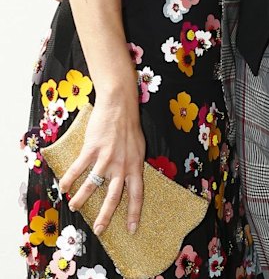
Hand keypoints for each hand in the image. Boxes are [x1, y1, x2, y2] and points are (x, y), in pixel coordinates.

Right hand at [59, 96, 144, 235]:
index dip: (134, 213)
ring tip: (74, 207)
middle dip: (106, 216)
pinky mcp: (92, 148)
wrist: (119, 104)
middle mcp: (121, 164)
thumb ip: (132, 164)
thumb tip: (128, 180)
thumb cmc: (129, 125)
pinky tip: (63, 186)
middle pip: (114, 197)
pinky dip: (69, 179)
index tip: (132, 229)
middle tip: (99, 230)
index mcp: (135, 165)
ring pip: (92, 185)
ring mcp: (106, 157)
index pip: (137, 194)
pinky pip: (78, 168)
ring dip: (81, 198)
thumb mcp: (138, 147)